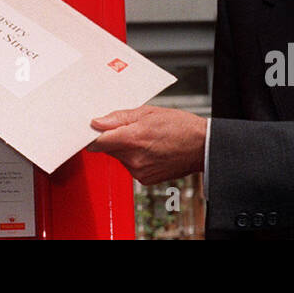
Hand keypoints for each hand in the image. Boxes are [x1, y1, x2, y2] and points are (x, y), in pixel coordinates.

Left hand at [87, 106, 206, 184]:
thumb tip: (97, 122)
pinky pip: (130, 166)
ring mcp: (139, 171)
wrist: (203, 147)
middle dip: (113, 138)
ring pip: (119, 157)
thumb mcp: (148, 112)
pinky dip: (134, 158)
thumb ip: (119, 118)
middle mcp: (134, 159)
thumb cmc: (180, 126)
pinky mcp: (144, 180)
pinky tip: (150, 149)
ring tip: (144, 138)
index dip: (92, 135)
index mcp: (133, 139)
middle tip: (129, 128)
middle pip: (108, 148)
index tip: (90, 130)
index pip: (97, 142)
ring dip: (125, 148)